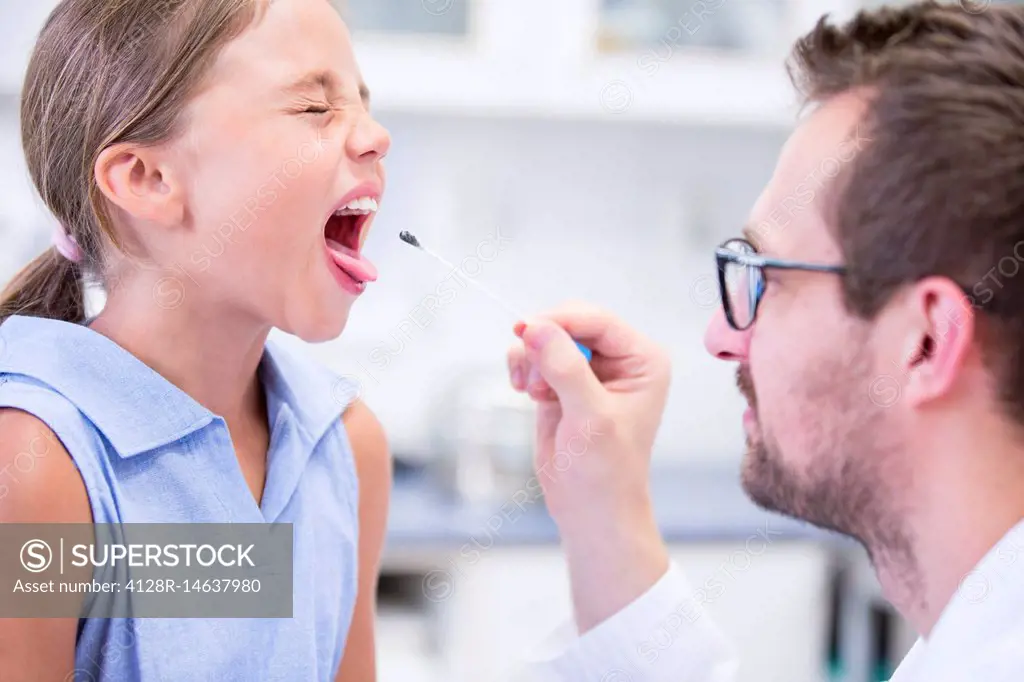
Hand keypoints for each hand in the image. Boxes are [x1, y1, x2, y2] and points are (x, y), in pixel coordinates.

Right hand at [507, 302, 672, 631]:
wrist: (590, 510)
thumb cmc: (605, 471)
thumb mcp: (590, 416)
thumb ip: (565, 368)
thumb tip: (535, 328)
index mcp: (642, 360)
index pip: (597, 320)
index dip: (560, 320)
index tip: (526, 329)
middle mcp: (619, 358)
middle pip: (568, 322)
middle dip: (543, 342)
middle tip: (529, 374)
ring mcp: (589, 369)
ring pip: (547, 337)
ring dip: (531, 358)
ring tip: (533, 392)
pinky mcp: (562, 382)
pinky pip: (535, 356)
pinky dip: (524, 367)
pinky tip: (527, 392)